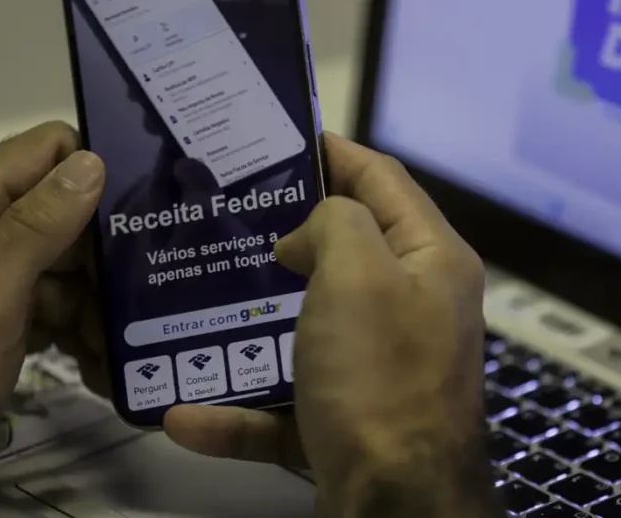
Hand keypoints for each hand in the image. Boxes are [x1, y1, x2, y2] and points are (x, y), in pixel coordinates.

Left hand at [0, 123, 107, 501]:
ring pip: (73, 258)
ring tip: (124, 339)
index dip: (96, 171)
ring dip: (101, 297)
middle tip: (146, 288)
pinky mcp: (7, 309)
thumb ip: (36, 228)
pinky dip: (84, 324)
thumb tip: (94, 162)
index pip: (45, 151)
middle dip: (105, 251)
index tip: (144, 211)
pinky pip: (63, 298)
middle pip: (68, 208)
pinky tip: (100, 356)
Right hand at [164, 133, 501, 517]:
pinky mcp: (351, 425)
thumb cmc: (381, 375)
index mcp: (432, 261)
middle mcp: (415, 310)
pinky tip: (188, 415)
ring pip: (311, 332)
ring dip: (255, 325)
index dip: (338, 153)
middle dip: (289, 237)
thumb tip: (308, 237)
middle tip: (230, 218)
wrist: (396, 501)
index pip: (385, 182)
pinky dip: (243, 412)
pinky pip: (289, 407)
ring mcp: (384, 370)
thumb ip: (335, 223)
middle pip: (348, 255)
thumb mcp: (359, 273)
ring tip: (200, 300)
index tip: (284, 139)